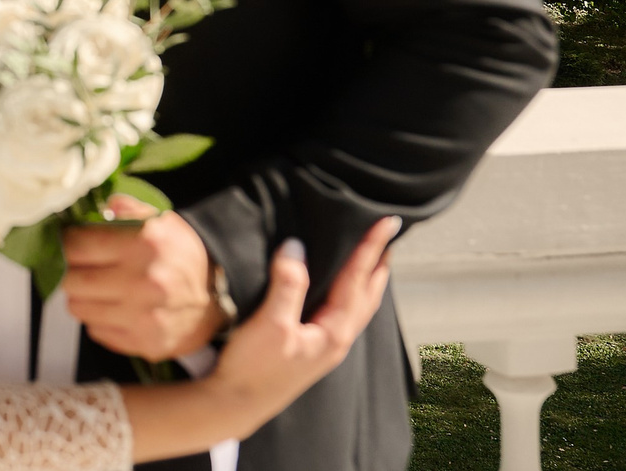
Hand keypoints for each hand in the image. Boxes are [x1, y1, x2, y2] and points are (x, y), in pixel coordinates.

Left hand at [61, 197, 228, 359]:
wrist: (220, 296)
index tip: (69, 243)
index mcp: (143, 246)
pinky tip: (113, 308)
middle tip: (79, 267)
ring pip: (78, 308)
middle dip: (70, 271)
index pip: (76, 245)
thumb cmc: (183, 254)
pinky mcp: (144, 343)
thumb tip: (93, 207)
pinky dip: (98, 320)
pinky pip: (96, 332)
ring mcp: (143, 318)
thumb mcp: (160, 220)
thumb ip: (125, 209)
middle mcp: (142, 283)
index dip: (66, 242)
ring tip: (96, 288)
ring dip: (81, 297)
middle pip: (71, 280)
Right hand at [199, 221, 399, 443]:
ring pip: (358, 305)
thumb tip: (297, 247)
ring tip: (373, 259)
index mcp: (334, 331)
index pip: (358, 279)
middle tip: (389, 236)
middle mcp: (338, 339)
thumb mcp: (269, 324)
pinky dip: (351, 293)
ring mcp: (327, 346)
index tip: (389, 222)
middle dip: (379, 263)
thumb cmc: (253, 367)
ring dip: (368, 279)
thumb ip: (287, 285)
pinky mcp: (313, 348)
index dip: (372, 247)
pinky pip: (343, 313)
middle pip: (368, 294)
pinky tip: (339, 291)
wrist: (236, 403)